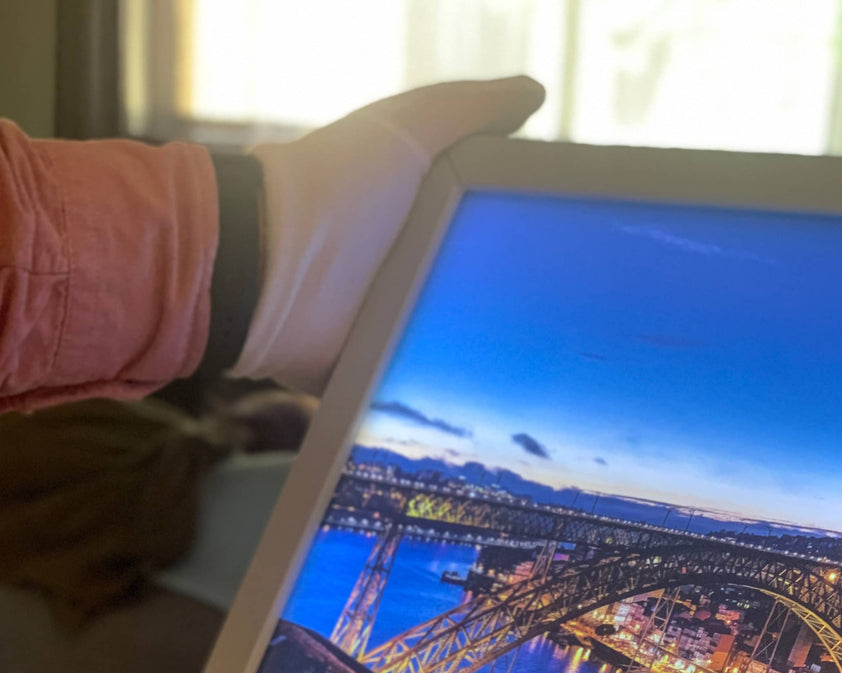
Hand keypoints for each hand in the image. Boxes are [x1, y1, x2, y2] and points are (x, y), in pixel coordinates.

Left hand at [231, 77, 545, 393]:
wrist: (269, 270)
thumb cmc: (336, 186)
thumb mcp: (411, 126)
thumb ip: (471, 108)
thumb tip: (534, 91)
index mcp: (418, 212)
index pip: (487, 226)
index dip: (527, 236)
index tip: (572, 254)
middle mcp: (403, 268)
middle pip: (478, 293)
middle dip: (515, 309)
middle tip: (564, 328)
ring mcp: (383, 324)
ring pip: (452, 347)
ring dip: (485, 362)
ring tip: (536, 377)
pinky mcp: (366, 371)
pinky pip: (412, 395)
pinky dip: (438, 404)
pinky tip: (481, 413)